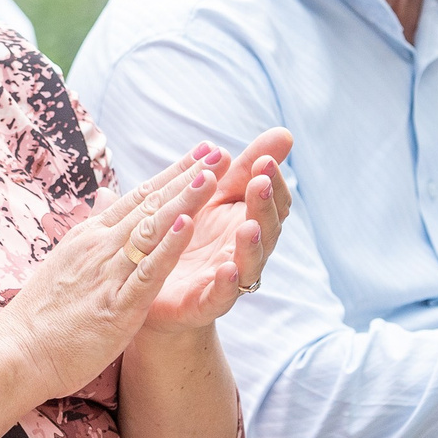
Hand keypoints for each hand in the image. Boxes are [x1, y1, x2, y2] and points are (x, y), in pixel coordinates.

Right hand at [0, 155, 205, 400]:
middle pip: (150, 205)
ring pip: (151, 230)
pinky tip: (188, 227)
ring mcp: (107, 274)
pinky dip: (168, 248)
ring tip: (210, 177)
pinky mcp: (116, 306)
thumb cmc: (42, 314)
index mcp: (90, 236)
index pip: (138, 197)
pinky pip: (146, 272)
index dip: (173, 174)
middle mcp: (99, 247)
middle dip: (187, 178)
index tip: (201, 153)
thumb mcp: (67, 261)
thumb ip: (93, 231)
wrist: (16, 352)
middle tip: (218, 153)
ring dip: (183, 202)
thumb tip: (107, 197)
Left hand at [140, 130, 293, 333]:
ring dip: (251, 245)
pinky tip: (227, 269)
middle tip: (261, 182)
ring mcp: (229, 279)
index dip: (272, 181)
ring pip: (250, 264)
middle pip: (266, 229)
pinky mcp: (205, 303)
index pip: (272, 201)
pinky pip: (221, 297)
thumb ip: (242, 168)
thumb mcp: (213, 195)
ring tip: (247, 227)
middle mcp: (244, 251)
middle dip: (264, 205)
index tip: (264, 159)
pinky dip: (227, 285)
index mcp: (246, 221)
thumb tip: (285, 133)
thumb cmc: (188, 236)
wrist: (153, 289)